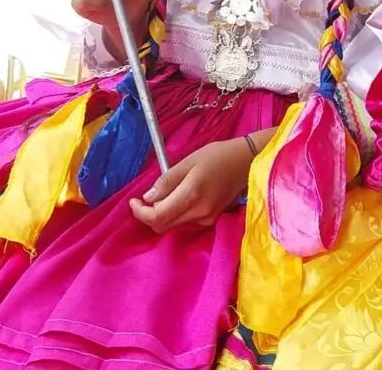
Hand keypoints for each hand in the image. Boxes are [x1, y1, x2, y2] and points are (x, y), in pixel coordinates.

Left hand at [130, 138, 253, 232]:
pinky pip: (186, 221)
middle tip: (143, 199)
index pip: (157, 216)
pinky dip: (176, 213)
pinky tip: (179, 198)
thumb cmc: (219, 155)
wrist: (248, 161)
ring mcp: (207, 218)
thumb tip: (148, 198)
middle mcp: (199, 212)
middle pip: (163, 225)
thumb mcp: (190, 160)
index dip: (140, 213)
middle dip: (149, 214)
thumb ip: (167, 180)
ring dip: (162, 214)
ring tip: (163, 195)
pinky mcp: (212, 219)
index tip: (133, 201)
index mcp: (192, 195)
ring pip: (173, 225)